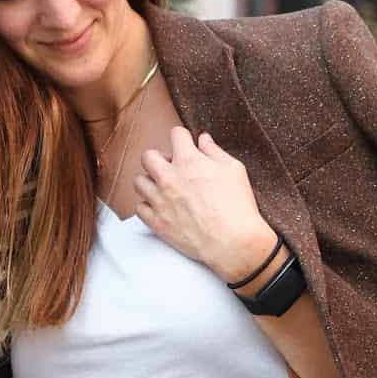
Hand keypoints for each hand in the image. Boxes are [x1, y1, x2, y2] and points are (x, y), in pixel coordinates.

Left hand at [134, 128, 274, 283]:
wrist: (233, 242)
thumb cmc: (238, 206)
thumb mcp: (234, 170)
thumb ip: (214, 151)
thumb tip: (203, 139)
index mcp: (189, 161)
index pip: (175, 134)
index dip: (183, 138)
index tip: (186, 145)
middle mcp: (168, 177)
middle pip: (148, 156)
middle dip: (159, 158)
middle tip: (172, 168)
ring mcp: (159, 200)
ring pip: (139, 182)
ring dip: (150, 182)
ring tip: (164, 188)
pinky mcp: (156, 222)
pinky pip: (139, 208)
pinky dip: (148, 206)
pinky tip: (161, 207)